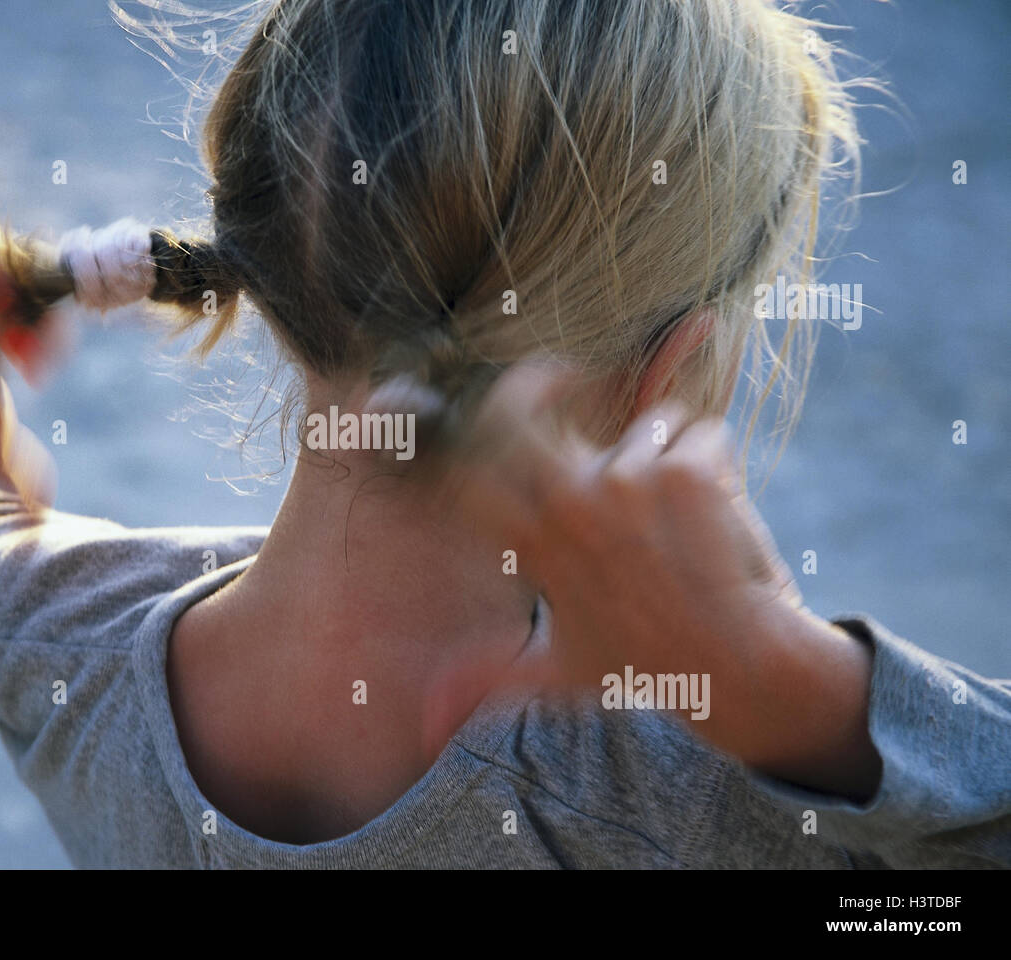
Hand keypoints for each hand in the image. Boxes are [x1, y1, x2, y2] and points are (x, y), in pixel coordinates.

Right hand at [431, 360, 880, 798]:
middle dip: (547, 379)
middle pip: (524, 402)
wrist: (738, 672)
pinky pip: (705, 433)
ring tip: (685, 525)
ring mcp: (625, 481)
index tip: (516, 402)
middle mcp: (565, 503)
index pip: (472, 455)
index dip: (487, 417)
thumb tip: (428, 720)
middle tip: (580, 379)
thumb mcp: (557, 670)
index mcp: (530, 540)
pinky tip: (719, 518)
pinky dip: (721, 462)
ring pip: (651, 422)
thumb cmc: (650, 668)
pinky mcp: (684, 471)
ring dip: (674, 453)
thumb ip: (490, 677)